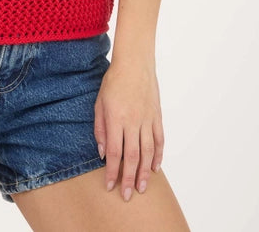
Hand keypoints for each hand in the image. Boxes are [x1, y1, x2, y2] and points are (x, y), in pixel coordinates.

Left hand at [93, 59, 163, 201]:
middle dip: (129, 179)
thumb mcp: (99, 102)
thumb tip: (101, 152)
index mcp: (116, 118)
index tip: (109, 185)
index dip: (112, 171)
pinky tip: (155, 167)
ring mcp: (147, 119)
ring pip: (148, 152)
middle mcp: (133, 121)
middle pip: (132, 157)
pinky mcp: (157, 116)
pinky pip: (159, 140)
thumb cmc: (113, 81)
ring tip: (143, 188)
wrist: (135, 63)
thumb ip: (100, 128)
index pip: (113, 152)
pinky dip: (158, 155)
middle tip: (128, 195)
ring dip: (145, 172)